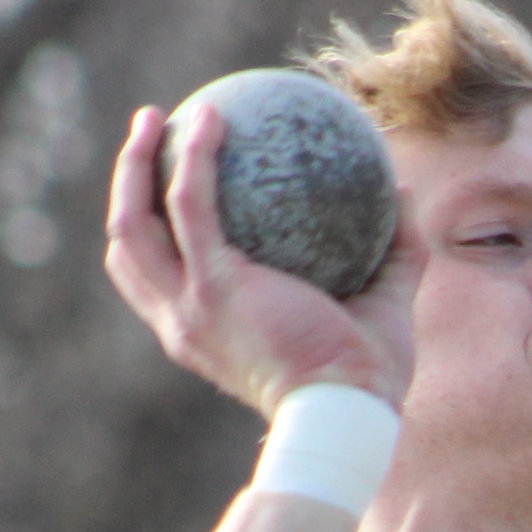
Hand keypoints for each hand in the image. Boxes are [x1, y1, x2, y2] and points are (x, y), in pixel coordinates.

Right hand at [104, 104, 414, 419]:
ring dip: (135, 165)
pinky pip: (192, 205)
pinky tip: (211, 120)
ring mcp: (191, 306)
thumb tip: (405, 194)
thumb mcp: (382, 308)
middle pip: (127, 248)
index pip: (158, 280)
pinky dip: (193, 158)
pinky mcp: (214, 287)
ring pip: (134, 224)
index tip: (171, 187)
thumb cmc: (367, 379)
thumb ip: (395, 253)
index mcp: (204, 334)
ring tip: (157, 118)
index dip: (154, 233)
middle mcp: (182, 322)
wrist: (349, 413)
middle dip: (126, 189)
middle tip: (150, 137)